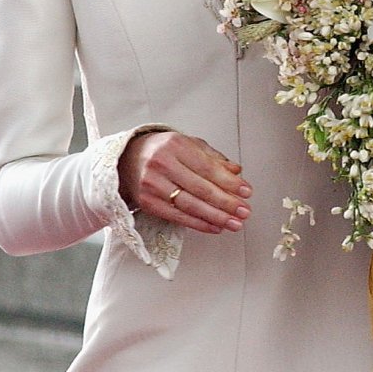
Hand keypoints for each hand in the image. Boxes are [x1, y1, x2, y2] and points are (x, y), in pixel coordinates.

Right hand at [118, 130, 250, 234]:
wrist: (125, 160)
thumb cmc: (162, 151)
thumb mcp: (187, 144)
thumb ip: (213, 157)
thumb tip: (237, 171)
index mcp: (175, 146)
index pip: (208, 168)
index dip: (229, 182)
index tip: (246, 191)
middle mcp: (162, 164)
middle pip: (201, 188)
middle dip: (226, 203)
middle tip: (244, 211)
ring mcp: (153, 185)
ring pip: (190, 205)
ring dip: (216, 217)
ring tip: (234, 223)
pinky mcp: (148, 202)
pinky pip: (177, 217)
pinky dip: (199, 224)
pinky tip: (215, 227)